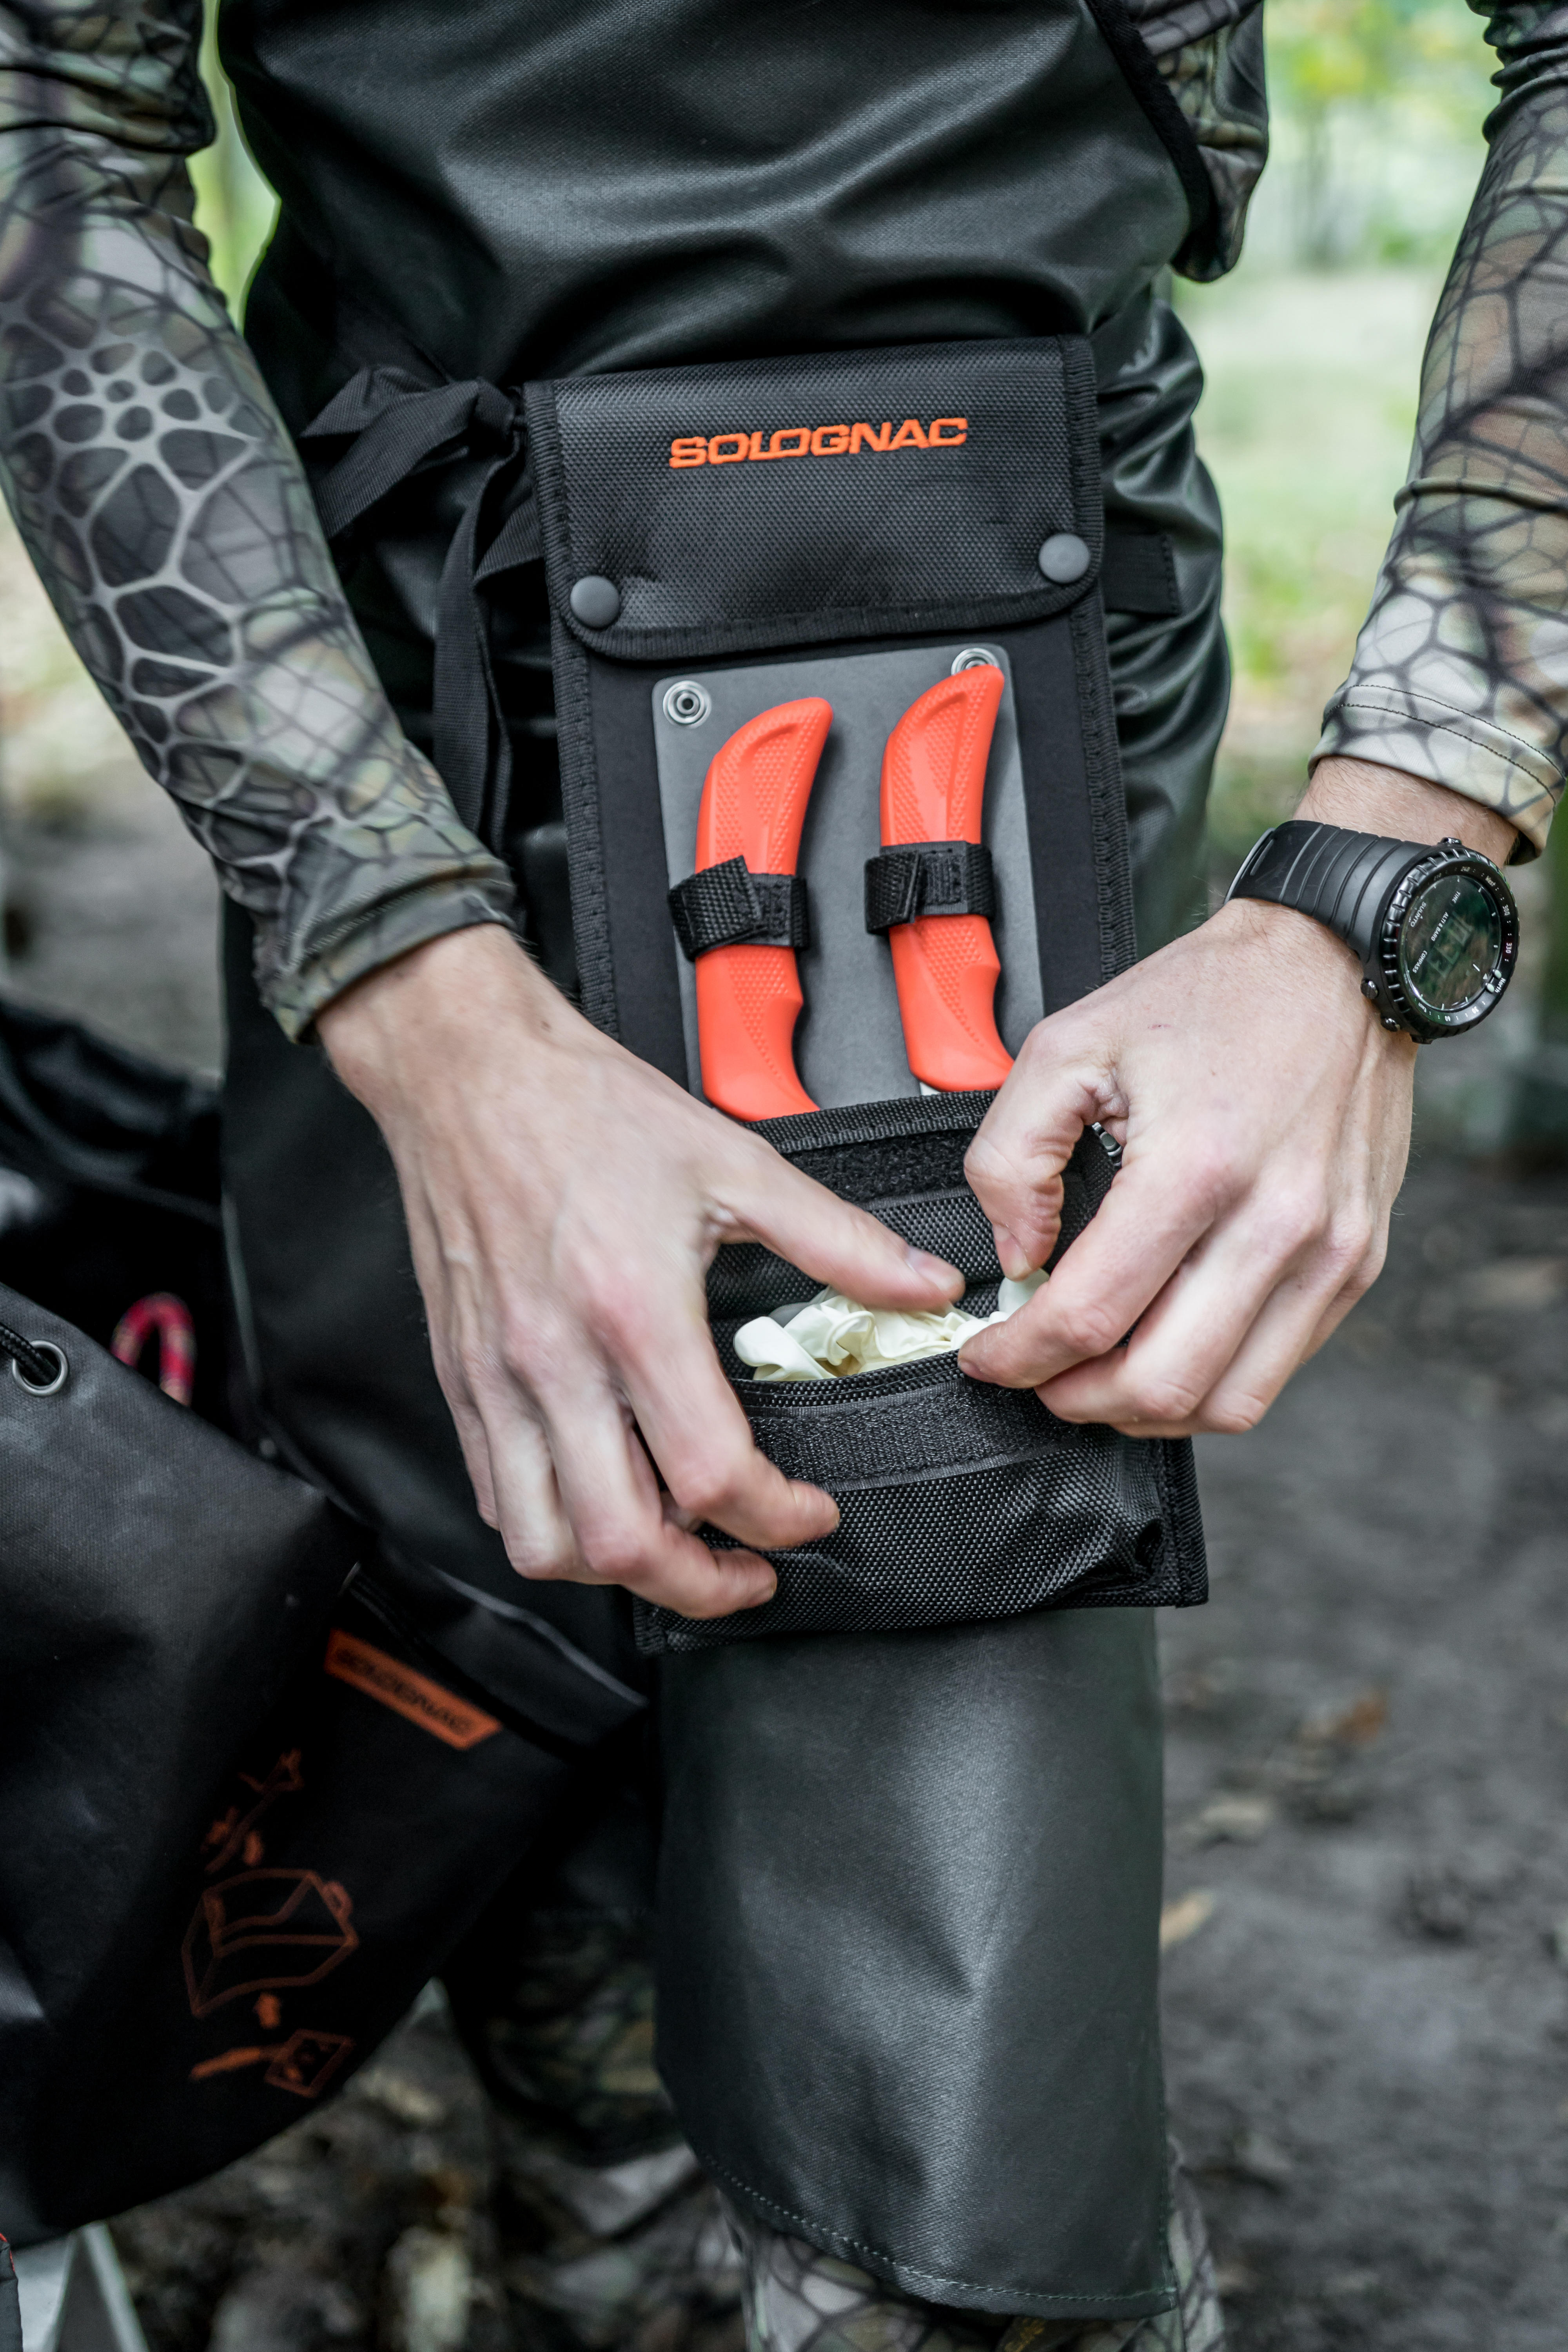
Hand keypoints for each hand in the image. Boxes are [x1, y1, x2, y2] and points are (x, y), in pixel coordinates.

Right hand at [318, 926, 960, 1616]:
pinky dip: (549, 1526)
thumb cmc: (586, 1108)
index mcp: (633, 1314)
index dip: (777, 1519)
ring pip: (542, 1543)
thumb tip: (923, 1285)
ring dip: (617, 1572)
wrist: (469, 1070)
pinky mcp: (461, 1377)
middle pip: (622, 1542)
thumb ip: (838, 1240)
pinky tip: (598, 1497)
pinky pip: (494, 1494)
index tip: (809, 1513)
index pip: (713, 1474)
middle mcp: (556, 1362)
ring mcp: (498, 1379)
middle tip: (751, 1570)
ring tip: (673, 1551)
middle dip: (702, 1584)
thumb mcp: (734, 1163)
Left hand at [957, 760, 1514, 1435]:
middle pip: (1161, 1382)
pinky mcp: (1358, 1263)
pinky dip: (1210, 1382)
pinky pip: (1277, 1369)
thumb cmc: (1210, 997)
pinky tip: (1165, 1344)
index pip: (1091, 1314)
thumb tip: (1018, 1255)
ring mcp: (1329, 1252)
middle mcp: (1276, 1222)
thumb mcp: (1069, 1044)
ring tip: (1096, 1375)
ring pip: (1227, 1401)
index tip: (987, 1357)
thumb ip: (1012, 1155)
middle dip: (1077, 1399)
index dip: (1020, 1357)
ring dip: (1145, 1408)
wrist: (1338, 963)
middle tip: (1036, 1377)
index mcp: (1195, 1167)